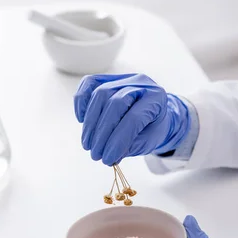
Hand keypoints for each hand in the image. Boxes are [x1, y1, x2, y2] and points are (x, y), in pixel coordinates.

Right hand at [74, 73, 190, 164]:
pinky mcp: (106, 78)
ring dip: (90, 124)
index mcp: (156, 98)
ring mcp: (122, 78)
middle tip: (95, 154)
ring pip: (99, 94)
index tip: (108, 159)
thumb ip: (129, 147)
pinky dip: (81, 102)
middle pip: (115, 104)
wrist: (152, 112)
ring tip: (88, 145)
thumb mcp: (147, 141)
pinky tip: (82, 121)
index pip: (133, 118)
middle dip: (102, 133)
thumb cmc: (151, 127)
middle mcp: (140, 83)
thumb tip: (109, 157)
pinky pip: (89, 83)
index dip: (118, 141)